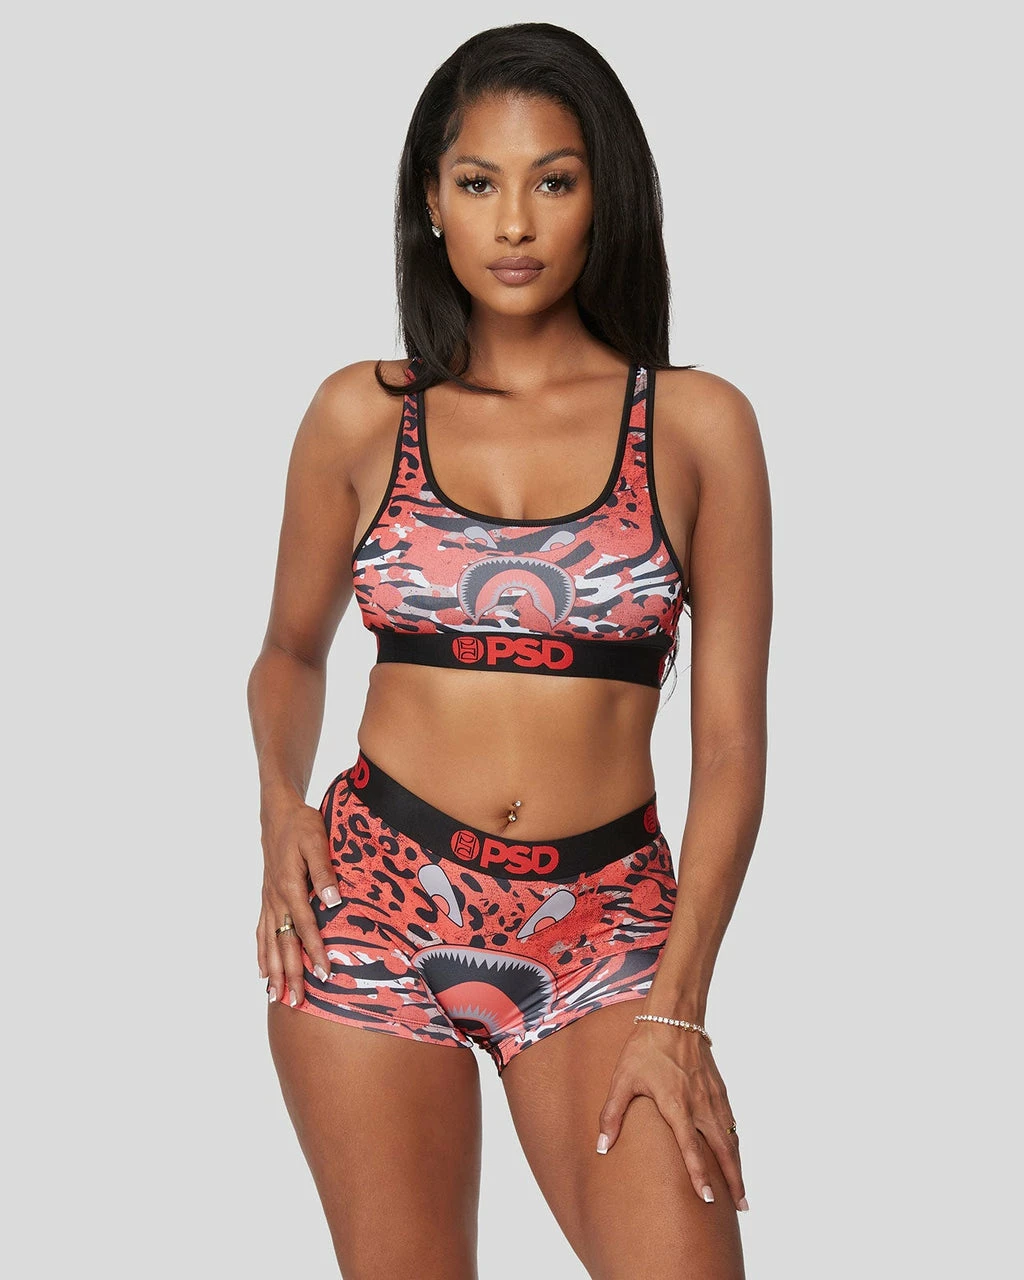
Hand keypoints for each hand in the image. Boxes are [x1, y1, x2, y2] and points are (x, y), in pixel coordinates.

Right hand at [256, 794, 341, 1007]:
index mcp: (290, 887)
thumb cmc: (302, 825)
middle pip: (284, 943)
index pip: (306, 927)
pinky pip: (260, 930)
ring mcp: (268, 900)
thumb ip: (323, 872)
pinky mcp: (266, 897)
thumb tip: (332, 901)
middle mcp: (276, 898)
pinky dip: (260, 952)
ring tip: (276, 997)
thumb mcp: (317, 842)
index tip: (324, 975)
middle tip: (297, 1002)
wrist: (278, 813)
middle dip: (290, 974)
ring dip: (273, 971)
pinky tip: (260, 969)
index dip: (315, 952)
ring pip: (269, 942)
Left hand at [596, 1017, 747, 1210]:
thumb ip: (612, 1113)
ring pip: (731, 1139)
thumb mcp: (623, 1079)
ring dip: (738, 1167)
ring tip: (741, 1193)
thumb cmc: (646, 1047)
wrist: (674, 1016)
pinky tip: (734, 1155)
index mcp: (677, 1106)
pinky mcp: (719, 1089)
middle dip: (733, 1181)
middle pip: (723, 1151)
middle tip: (740, 1208)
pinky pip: (731, 1123)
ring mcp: (713, 1097)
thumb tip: (601, 1146)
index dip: (700, 1176)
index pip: (691, 1149)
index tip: (708, 1201)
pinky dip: (736, 1144)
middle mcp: (700, 1106)